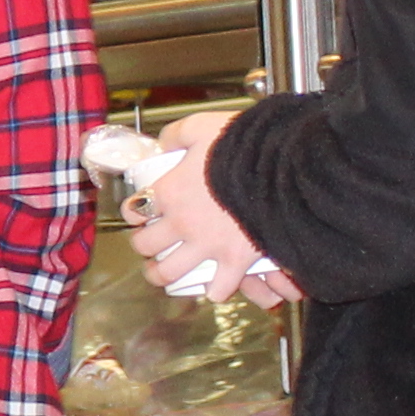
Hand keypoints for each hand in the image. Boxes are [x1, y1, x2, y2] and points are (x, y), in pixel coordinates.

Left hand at [122, 109, 299, 309]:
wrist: (280, 167)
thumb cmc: (241, 144)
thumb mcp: (201, 125)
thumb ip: (176, 134)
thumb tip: (164, 143)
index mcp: (169, 191)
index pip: (133, 211)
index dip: (134, 213)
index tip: (140, 213)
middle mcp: (181, 223)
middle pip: (146, 246)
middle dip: (144, 246)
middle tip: (151, 244)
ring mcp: (207, 245)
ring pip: (169, 273)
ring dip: (162, 275)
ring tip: (162, 273)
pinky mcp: (235, 260)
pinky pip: (217, 288)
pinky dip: (214, 289)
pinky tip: (213, 285)